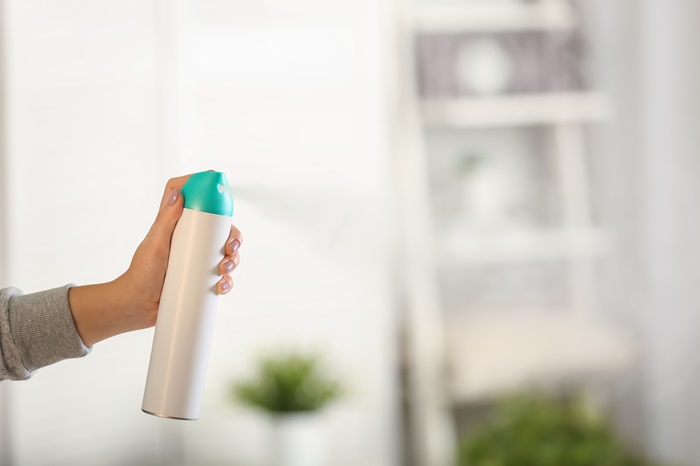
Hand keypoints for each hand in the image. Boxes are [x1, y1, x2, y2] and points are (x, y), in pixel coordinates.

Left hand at [68, 175, 241, 345]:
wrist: (138, 307)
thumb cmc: (141, 274)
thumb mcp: (155, 244)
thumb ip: (165, 219)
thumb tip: (178, 194)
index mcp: (178, 226)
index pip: (193, 200)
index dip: (206, 191)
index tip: (218, 193)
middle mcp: (190, 240)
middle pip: (221, 229)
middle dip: (233, 237)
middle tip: (231, 248)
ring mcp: (198, 260)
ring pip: (227, 253)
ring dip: (233, 260)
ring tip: (224, 271)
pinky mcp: (202, 279)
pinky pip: (223, 277)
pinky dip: (227, 281)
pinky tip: (221, 287)